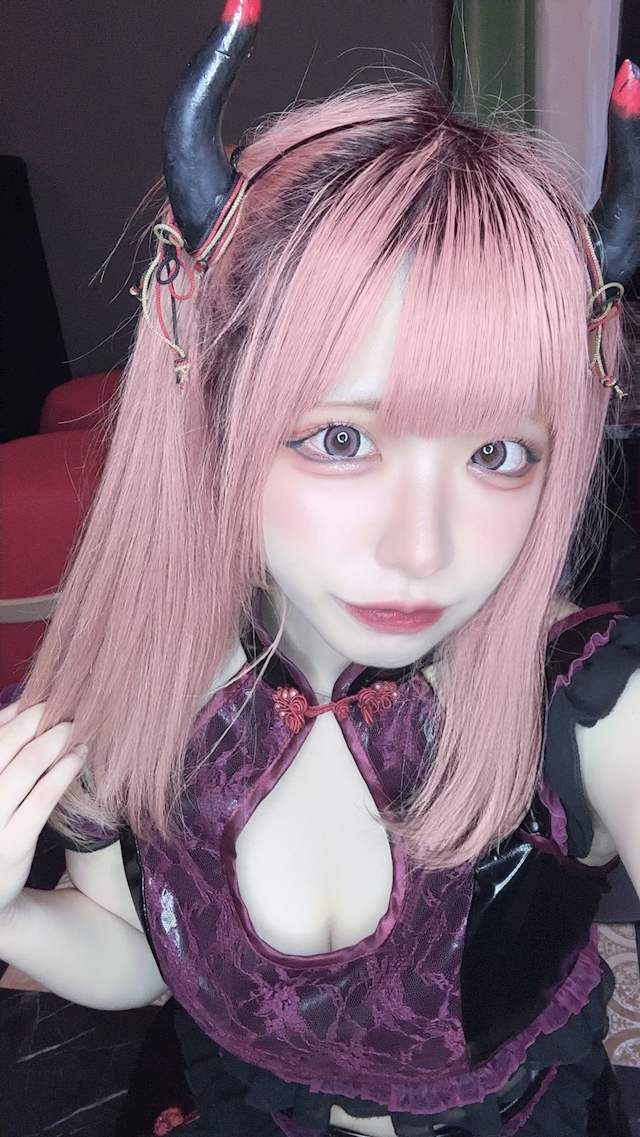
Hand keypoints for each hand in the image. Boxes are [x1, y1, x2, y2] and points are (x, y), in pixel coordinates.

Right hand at [0, 703, 85, 923]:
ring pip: (24, 768)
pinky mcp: (12, 843)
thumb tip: (17, 707)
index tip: (39, 699)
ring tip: (75, 728)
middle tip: (63, 706)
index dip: (13, 714)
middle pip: (4, 746)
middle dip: (36, 721)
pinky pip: (41, 799)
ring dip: (53, 742)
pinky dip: (63, 772)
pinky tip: (80, 757)